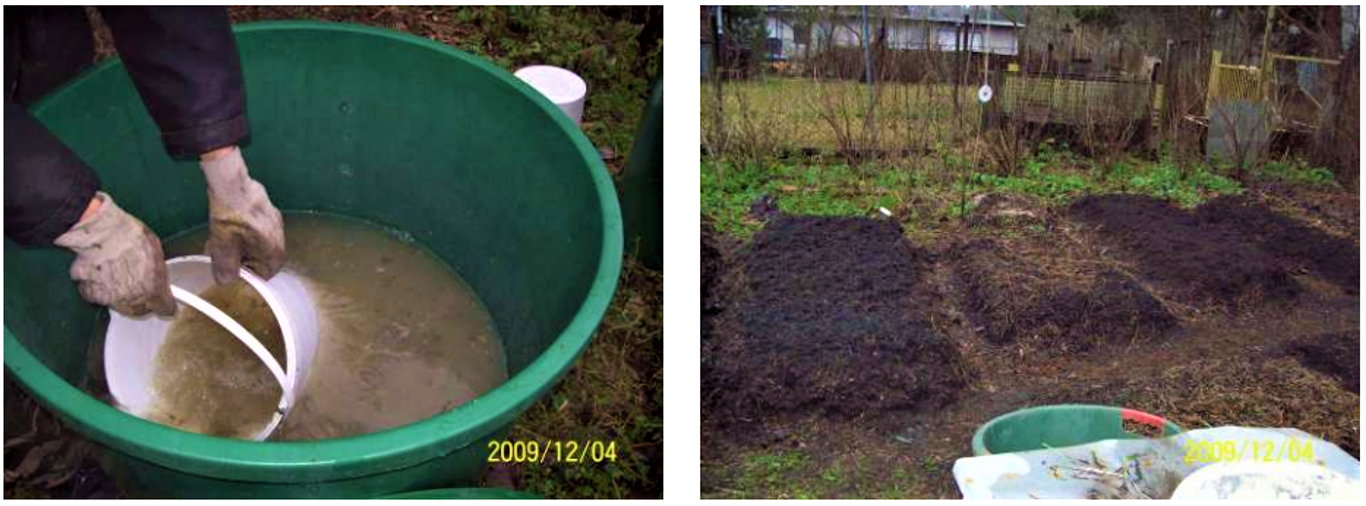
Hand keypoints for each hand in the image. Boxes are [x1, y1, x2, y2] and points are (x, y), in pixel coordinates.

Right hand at [54, 192, 176, 316]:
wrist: (100, 231)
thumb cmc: (129, 235)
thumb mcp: (155, 249)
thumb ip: (157, 270)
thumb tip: (157, 274)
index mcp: (154, 289)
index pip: (165, 308)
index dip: (164, 303)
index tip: (164, 301)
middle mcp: (133, 298)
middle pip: (139, 310)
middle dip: (140, 300)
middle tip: (137, 282)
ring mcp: (110, 298)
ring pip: (117, 303)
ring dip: (118, 293)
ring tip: (116, 270)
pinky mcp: (89, 292)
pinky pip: (96, 294)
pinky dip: (97, 285)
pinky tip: (100, 270)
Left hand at [200, 145, 285, 283]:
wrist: (232, 184)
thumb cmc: (230, 216)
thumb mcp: (222, 247)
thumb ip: (225, 267)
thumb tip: (226, 282)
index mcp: (273, 250)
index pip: (266, 274)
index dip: (248, 274)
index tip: (232, 269)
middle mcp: (279, 238)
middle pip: (263, 258)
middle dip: (243, 259)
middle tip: (223, 254)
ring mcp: (276, 222)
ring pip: (259, 243)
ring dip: (242, 245)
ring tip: (223, 240)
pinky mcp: (269, 211)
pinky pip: (259, 229)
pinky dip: (245, 232)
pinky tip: (230, 225)